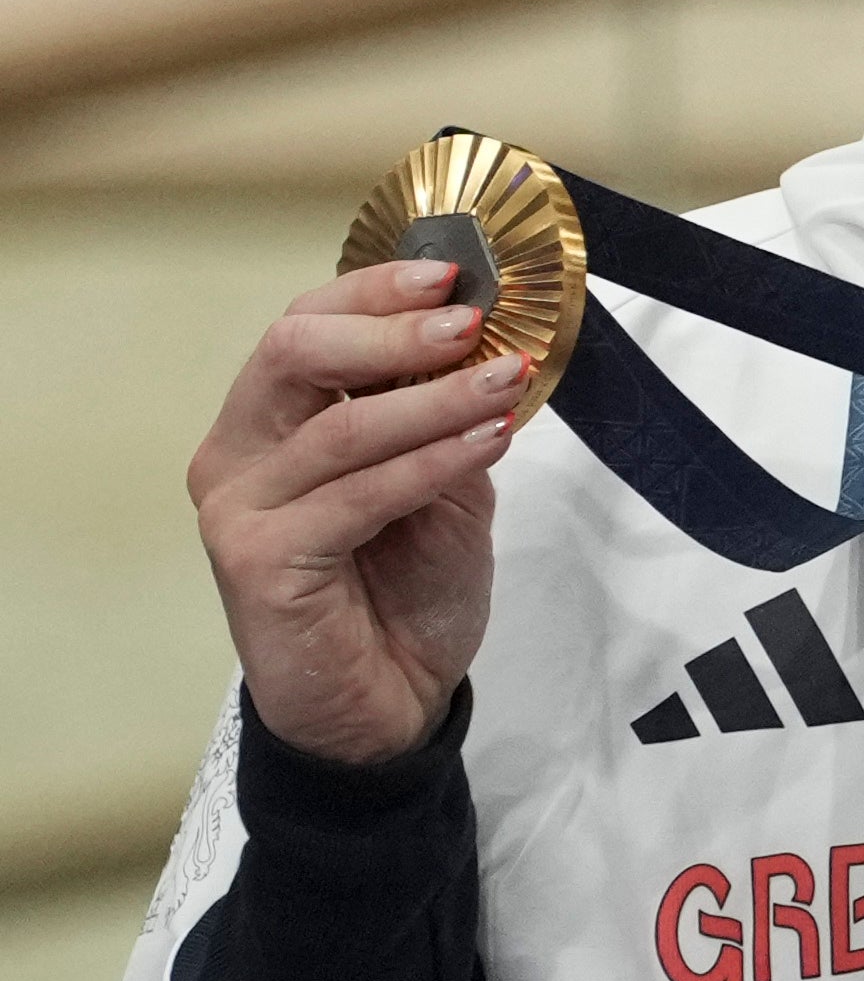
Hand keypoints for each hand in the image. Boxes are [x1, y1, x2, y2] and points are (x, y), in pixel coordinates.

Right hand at [191, 258, 527, 764]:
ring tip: (507, 380)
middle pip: (295, 354)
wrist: (385, 708)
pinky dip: (430, 462)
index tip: (452, 272)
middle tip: (473, 321)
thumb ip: (443, 425)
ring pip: (340, 425)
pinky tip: (486, 443)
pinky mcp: (259, 560)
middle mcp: (238, 455)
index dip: (373, 294)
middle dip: (392, 330)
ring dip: (435, 397)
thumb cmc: (405, 596)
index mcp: (271, 425)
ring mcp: (241, 507)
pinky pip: (358, 495)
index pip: (303, 328)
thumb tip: (487, 349)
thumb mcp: (441, 492)